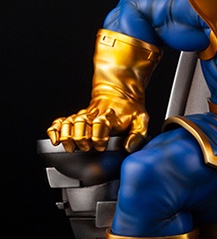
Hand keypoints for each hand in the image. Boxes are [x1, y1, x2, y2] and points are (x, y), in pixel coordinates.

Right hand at [46, 29, 160, 152]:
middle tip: (87, 147)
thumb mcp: (141, 120)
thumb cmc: (129, 108)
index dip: (98, 137)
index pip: (100, 125)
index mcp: (111, 117)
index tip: (101, 146)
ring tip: (72, 147)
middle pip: (80, 124)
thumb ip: (138, 135)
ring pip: (68, 123)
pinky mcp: (76, 117)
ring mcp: (83, 115)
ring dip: (67, 136)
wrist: (120, 91)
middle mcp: (94, 115)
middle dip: (81, 139)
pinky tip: (56, 140)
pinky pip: (60, 122)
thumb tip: (128, 147)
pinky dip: (54, 130)